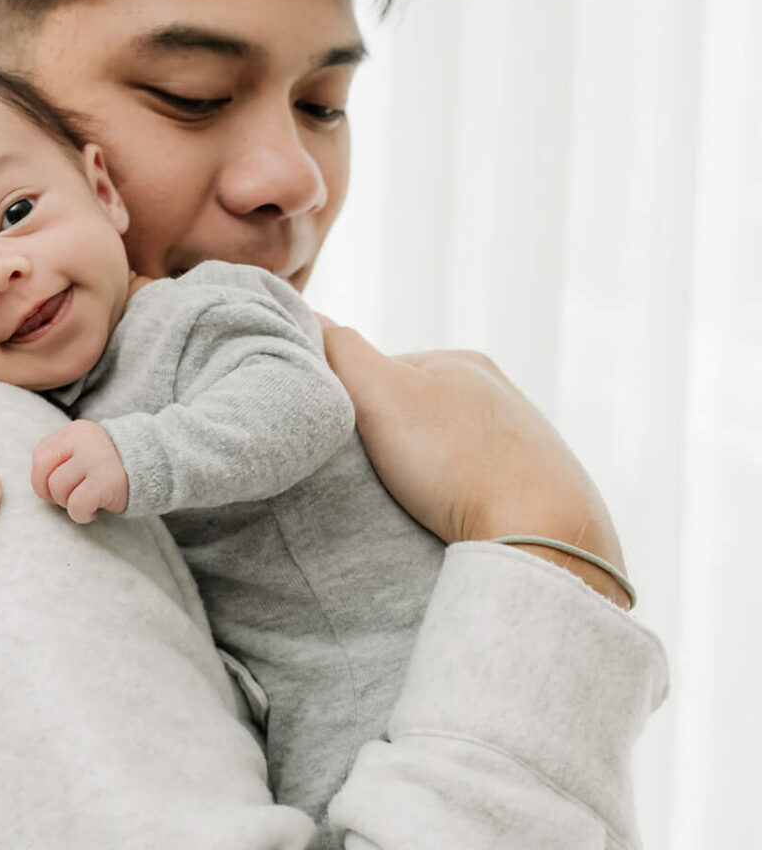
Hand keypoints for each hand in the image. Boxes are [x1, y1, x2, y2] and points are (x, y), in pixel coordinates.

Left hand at [31, 419, 129, 523]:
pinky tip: (93, 511)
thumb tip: (39, 482)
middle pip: (44, 474)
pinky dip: (81, 514)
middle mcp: (83, 440)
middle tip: (69, 498)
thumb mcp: (84, 450)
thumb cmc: (111, 466)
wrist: (155, 466)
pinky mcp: (107, 481)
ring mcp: (96, 459)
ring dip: (68, 504)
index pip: (40, 455)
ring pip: (58, 490)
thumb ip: (62, 458)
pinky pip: (77, 505)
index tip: (56, 489)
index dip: (41, 479)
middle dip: (51, 493)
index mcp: (74, 432)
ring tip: (86, 502)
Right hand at [317, 320, 630, 606]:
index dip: (348, 406)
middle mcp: (497, 393)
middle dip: (387, 440)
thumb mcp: (381, 393)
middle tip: (365, 480)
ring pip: (445, 451)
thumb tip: (305, 316)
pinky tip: (445, 520)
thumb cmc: (457, 461)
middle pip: (414, 413)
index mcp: (462, 361)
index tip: (335, 443)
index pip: (382, 372)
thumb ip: (341, 351)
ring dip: (421, 473)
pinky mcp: (535, 488)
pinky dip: (454, 498)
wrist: (544, 533)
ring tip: (405, 506)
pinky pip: (475, 484)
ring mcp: (521, 440)